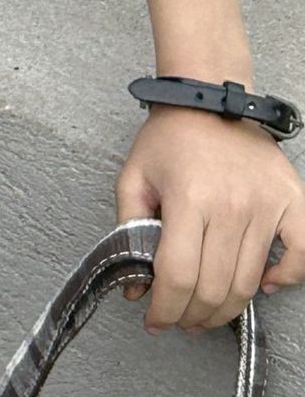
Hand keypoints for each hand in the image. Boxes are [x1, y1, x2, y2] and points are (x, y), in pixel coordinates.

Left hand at [115, 103, 304, 335]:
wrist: (208, 97)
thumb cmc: (170, 136)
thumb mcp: (134, 175)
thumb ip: (129, 229)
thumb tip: (135, 286)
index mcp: (189, 198)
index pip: (179, 275)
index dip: (165, 308)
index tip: (155, 319)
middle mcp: (231, 205)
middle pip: (214, 287)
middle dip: (192, 315)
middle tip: (179, 319)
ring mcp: (267, 205)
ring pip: (250, 281)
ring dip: (226, 309)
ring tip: (206, 312)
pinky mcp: (292, 202)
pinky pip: (301, 255)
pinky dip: (286, 279)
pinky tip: (263, 285)